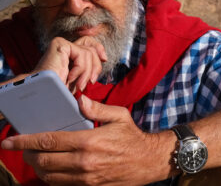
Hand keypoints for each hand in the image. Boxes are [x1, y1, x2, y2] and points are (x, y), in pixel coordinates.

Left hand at [0, 96, 172, 185]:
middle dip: (28, 155)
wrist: (149, 161)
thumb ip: (98, 109)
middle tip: (23, 148)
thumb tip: (80, 101)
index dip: (25, 141)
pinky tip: (52, 168)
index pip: (49, 141)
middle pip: (43, 161)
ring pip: (48, 176)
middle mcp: (84, 162)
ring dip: (37, 167)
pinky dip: (51, 178)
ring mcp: (85, 178)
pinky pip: (61, 185)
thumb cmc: (133, 138)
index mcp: (89, 141)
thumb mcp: (120, 116)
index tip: (10, 141)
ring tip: (36, 158)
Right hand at [33, 37, 106, 91]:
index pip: (89, 43)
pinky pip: (82, 54)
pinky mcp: (60, 44)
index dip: (99, 49)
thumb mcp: (79, 78)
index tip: (105, 59)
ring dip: (86, 73)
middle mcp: (64, 46)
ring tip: (79, 85)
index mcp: (68, 53)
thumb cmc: (59, 91)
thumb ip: (88, 66)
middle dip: (96, 65)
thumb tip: (104, 57)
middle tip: (91, 81)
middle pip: (91, 47)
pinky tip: (70, 78)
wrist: (43, 95)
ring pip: (89, 53)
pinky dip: (81, 69)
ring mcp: (61, 44)